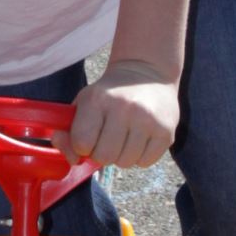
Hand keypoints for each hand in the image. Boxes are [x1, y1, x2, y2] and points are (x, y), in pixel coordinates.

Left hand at [63, 61, 178, 171]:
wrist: (148, 72)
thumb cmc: (110, 94)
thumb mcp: (84, 103)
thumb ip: (69, 132)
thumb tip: (72, 160)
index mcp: (98, 99)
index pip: (82, 143)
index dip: (82, 146)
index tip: (88, 138)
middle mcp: (124, 108)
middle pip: (104, 157)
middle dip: (102, 154)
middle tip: (107, 140)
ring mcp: (147, 120)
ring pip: (125, 163)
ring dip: (121, 156)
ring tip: (125, 137)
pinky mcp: (166, 132)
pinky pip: (145, 162)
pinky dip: (140, 156)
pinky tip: (140, 139)